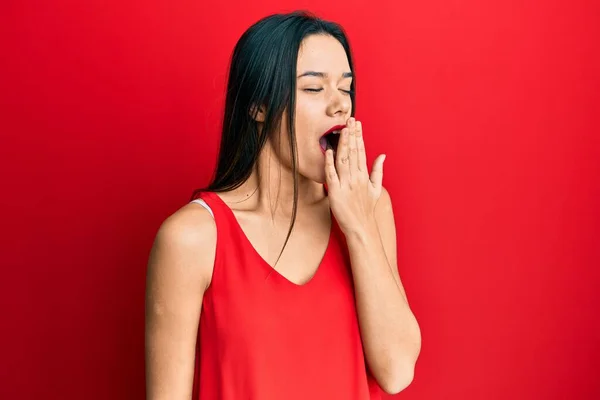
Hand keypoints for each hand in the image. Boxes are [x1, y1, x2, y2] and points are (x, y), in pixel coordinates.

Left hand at [325, 117, 385, 236]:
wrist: (361, 228)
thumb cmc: (367, 209)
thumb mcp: (376, 188)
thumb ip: (377, 170)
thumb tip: (382, 155)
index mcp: (364, 175)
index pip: (361, 151)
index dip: (359, 136)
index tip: (357, 124)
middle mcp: (356, 178)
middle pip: (353, 152)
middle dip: (351, 135)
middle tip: (350, 119)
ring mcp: (346, 184)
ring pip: (343, 160)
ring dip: (342, 144)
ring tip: (342, 129)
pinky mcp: (335, 192)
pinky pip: (332, 175)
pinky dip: (330, 163)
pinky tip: (328, 151)